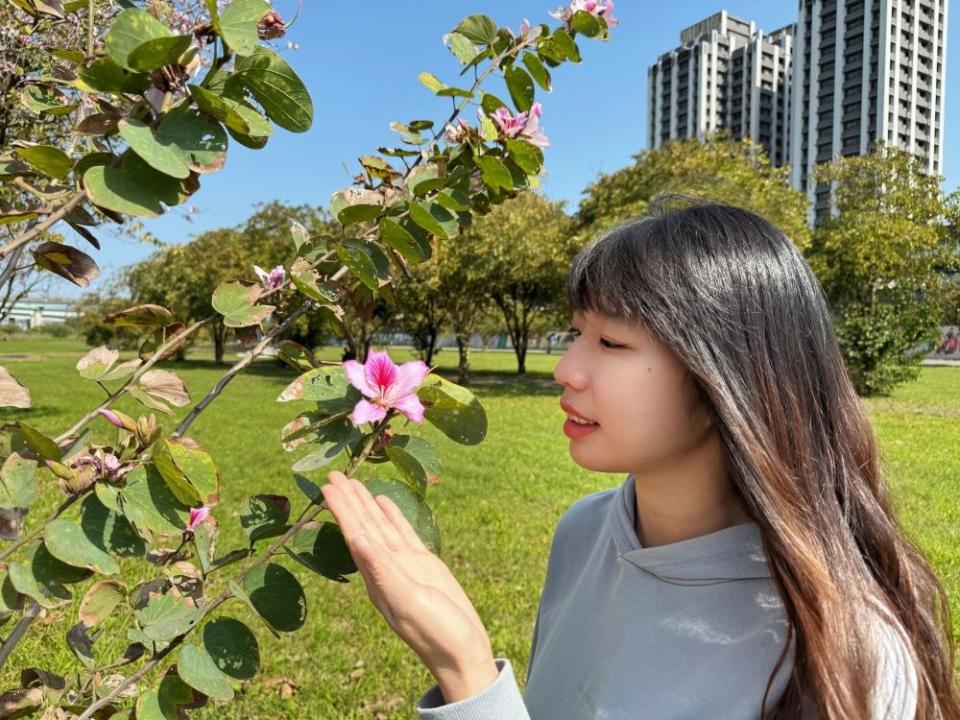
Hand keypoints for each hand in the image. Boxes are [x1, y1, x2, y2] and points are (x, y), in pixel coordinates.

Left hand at [319, 471, 498, 701]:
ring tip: (354, 482)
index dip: (341, 511)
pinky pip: (403, 534)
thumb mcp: (407, 601)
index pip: (354, 535)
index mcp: (376, 578)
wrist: (463, 653)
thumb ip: (382, 570)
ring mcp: (404, 566)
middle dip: (348, 502)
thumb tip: (357, 538)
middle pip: (363, 527)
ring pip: (381, 527)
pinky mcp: (424, 565)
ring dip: (366, 505)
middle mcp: (385, 568)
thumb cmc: (435, 633)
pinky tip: (385, 502)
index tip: (328, 487)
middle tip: (334, 474)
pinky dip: (392, 517)